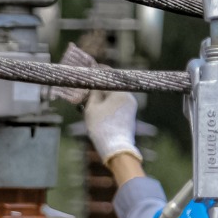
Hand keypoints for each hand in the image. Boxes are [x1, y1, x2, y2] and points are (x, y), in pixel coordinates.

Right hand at [53, 43, 141, 166]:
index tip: (89, 69)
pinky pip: (117, 105)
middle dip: (99, 87)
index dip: (97, 71)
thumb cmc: (102, 127)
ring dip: (103, 98)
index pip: (108, 75)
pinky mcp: (129, 116)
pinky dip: (108, 105)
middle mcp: (128, 96)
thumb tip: (94, 85)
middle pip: (112, 86)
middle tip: (86, 89)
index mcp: (120, 91)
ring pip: (114, 97)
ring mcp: (131, 106)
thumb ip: (93, 93)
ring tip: (89, 103)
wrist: (116, 148)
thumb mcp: (92, 108)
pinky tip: (98, 112)